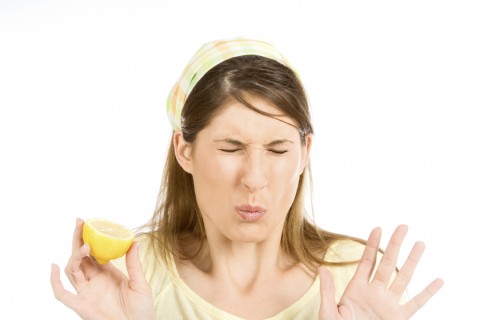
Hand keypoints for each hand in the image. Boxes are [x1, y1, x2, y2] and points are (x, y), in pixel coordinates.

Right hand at [50, 219, 154, 319]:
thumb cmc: (141, 311)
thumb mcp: (140, 283)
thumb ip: (134, 264)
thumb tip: (134, 241)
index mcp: (108, 273)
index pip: (94, 252)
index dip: (89, 238)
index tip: (87, 222)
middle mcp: (94, 281)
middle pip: (81, 257)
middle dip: (78, 239)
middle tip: (79, 222)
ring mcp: (86, 293)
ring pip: (72, 270)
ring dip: (75, 257)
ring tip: (84, 246)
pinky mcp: (81, 306)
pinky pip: (62, 294)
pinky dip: (54, 281)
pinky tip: (54, 267)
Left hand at [318, 225, 442, 319]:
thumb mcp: (328, 311)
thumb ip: (327, 290)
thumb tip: (322, 268)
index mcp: (356, 289)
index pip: (367, 261)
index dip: (372, 245)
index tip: (378, 228)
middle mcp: (375, 293)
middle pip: (387, 264)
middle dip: (395, 245)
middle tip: (403, 226)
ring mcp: (388, 304)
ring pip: (403, 278)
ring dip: (412, 261)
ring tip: (420, 243)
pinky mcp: (399, 318)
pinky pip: (416, 304)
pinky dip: (428, 293)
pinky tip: (438, 281)